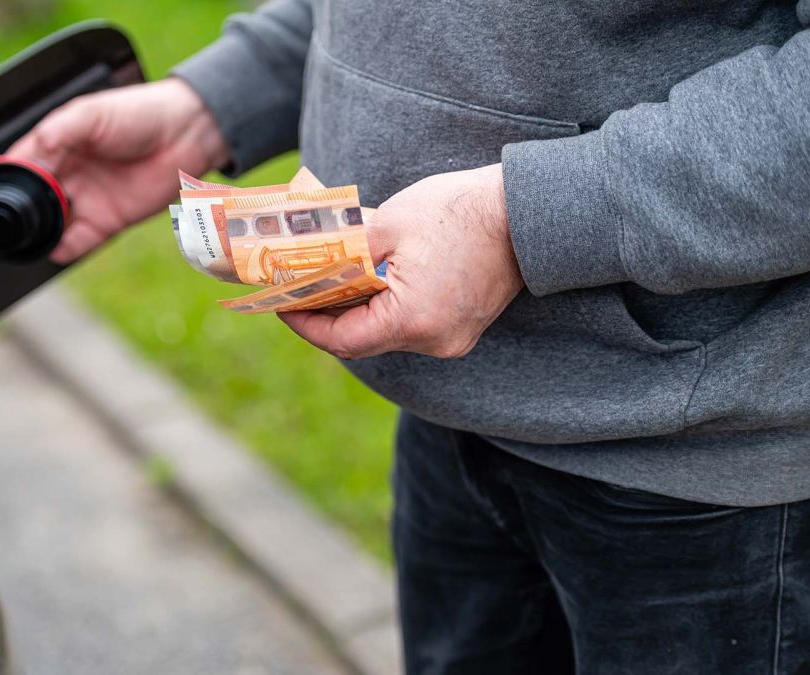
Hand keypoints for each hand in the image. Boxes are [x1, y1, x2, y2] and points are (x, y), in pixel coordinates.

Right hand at [9, 78, 229, 262]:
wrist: (186, 134)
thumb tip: (34, 152)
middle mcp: (67, 174)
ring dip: (38, 233)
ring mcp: (86, 199)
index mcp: (57, 145)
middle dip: (17, 212)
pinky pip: (78, 241)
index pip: (20, 165)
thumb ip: (60, 131)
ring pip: (51, 224)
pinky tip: (55, 248)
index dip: (2, 179)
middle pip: (31, 200)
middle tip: (3, 222)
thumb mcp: (92, 114)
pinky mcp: (107, 220)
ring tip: (26, 238)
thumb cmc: (140, 113)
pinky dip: (64, 249)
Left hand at [279, 164, 523, 359]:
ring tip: (332, 278)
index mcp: (412, 321)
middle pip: (363, 340)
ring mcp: (452, 337)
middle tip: (300, 289)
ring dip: (357, 309)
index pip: (343, 340)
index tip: (282, 304)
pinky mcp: (462, 326)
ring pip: (387, 333)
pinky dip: (386, 306)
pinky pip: (411, 325)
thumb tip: (308, 257)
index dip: (306, 324)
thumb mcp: (388, 224)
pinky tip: (371, 279)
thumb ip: (344, 250)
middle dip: (327, 315)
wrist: (527, 210)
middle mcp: (433, 341)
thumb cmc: (460, 211)